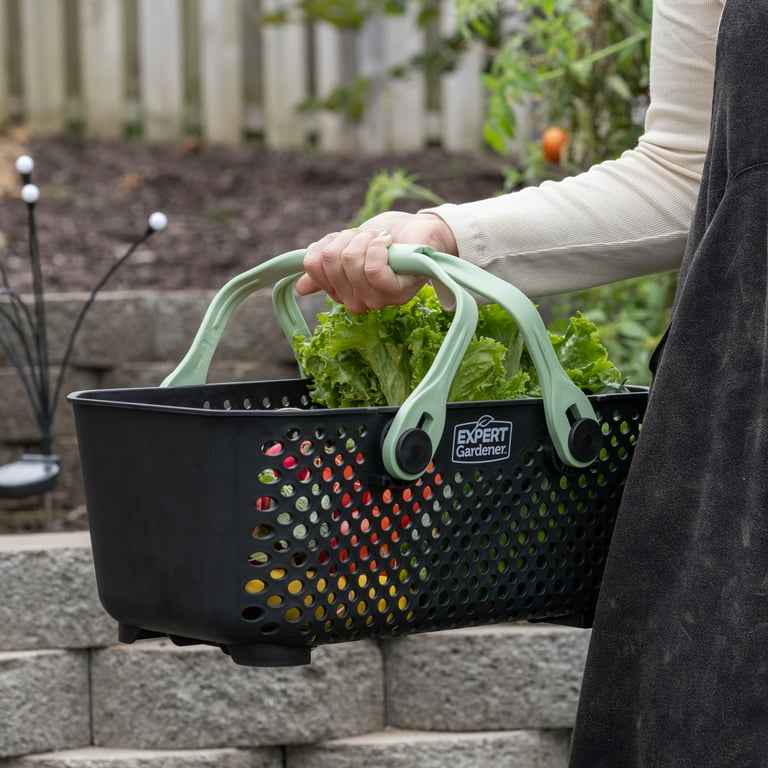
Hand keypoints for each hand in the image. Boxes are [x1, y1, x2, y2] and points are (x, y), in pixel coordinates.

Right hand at [295, 211, 457, 312]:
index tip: (346, 238)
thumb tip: (300, 288)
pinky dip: (377, 246)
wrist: (422, 233)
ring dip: (364, 238)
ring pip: (350, 262)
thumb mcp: (350, 250)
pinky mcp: (395, 292)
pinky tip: (386, 241)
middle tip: (368, 237)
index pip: (314, 265)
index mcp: (341, 291)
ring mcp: (376, 300)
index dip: (327, 242)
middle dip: (348, 238)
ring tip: (380, 238)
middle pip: (330, 261)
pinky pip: (371, 268)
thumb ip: (326, 269)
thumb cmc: (387, 241)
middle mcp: (356, 302)